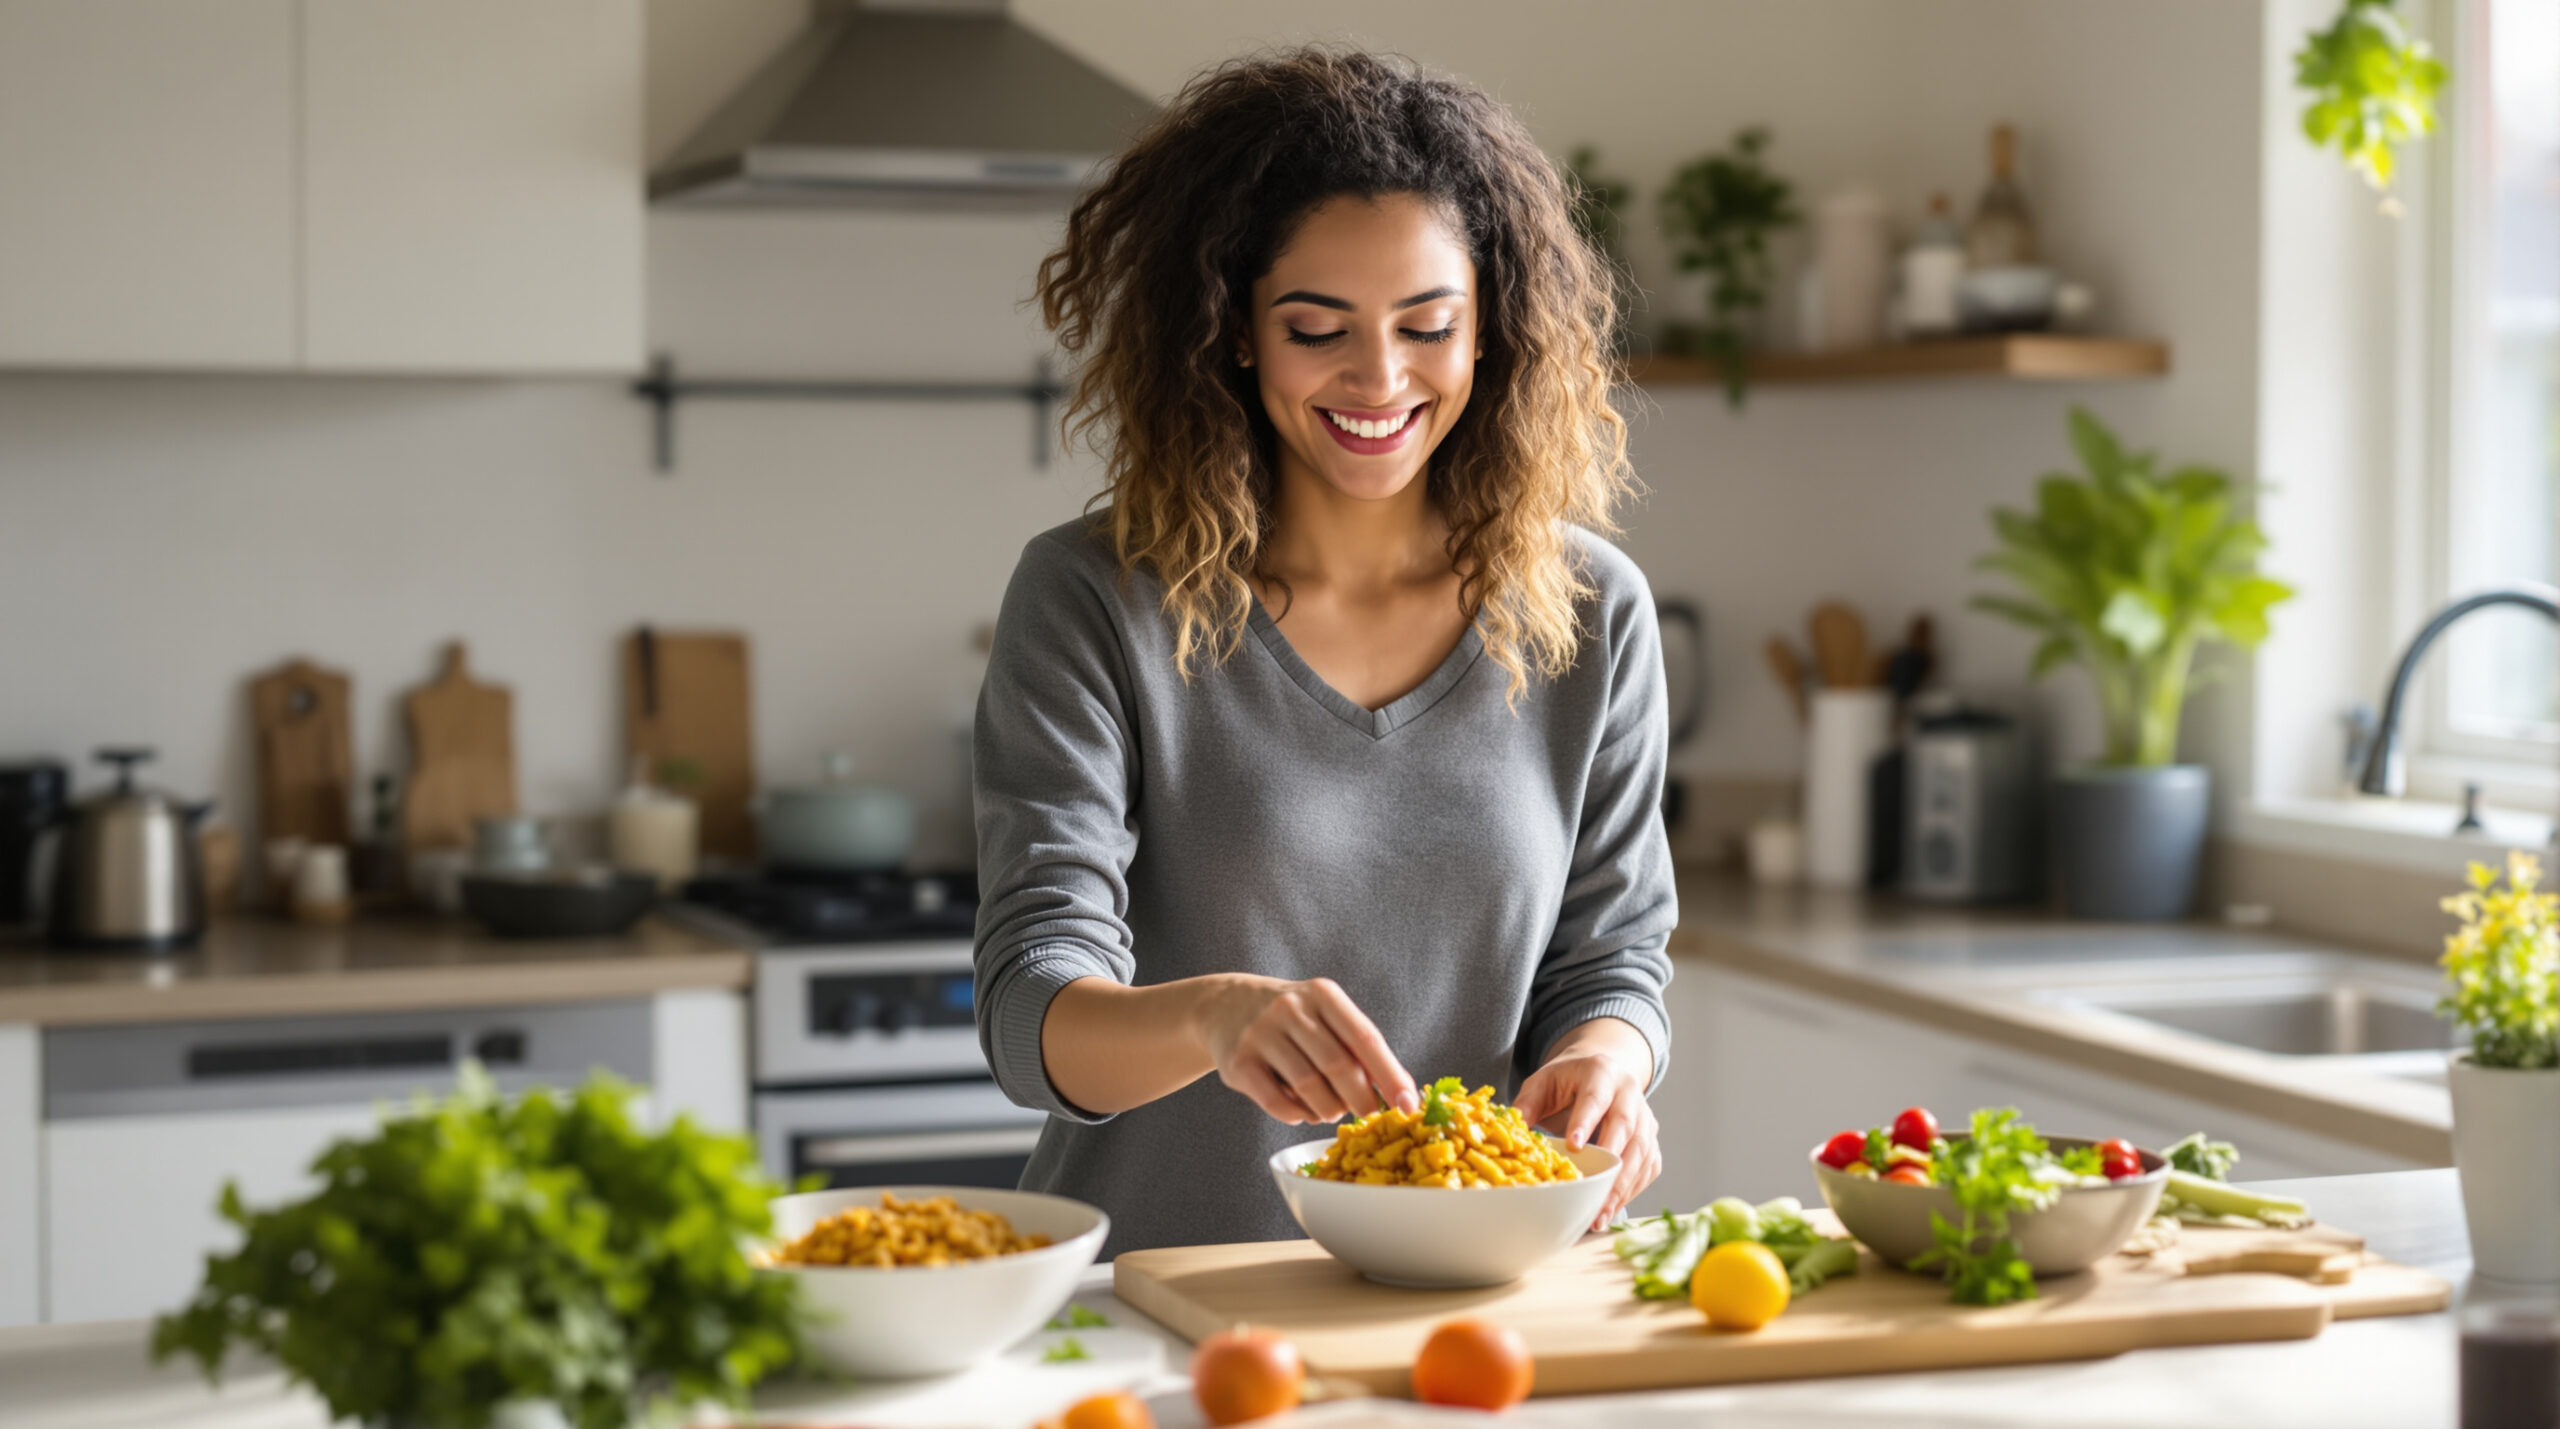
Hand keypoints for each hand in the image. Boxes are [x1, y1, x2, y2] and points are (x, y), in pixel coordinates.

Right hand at [1191, 975, 1418, 1123]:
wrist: (1225, 1006)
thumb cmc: (1293, 1019)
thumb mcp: (1325, 1016)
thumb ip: (1357, 1047)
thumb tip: (1400, 1092)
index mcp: (1322, 994)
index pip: (1365, 1038)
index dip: (1390, 1075)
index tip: (1409, 1105)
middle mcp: (1290, 1009)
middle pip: (1338, 1066)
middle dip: (1361, 1100)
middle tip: (1370, 1117)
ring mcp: (1260, 1034)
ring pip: (1308, 1087)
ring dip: (1329, 1109)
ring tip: (1332, 1110)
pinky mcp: (1238, 1063)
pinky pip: (1278, 1103)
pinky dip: (1298, 1115)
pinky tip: (1302, 1110)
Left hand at [1513, 1019, 1659, 1230]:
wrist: (1604, 1071)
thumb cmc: (1569, 1081)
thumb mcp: (1543, 1082)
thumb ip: (1527, 1104)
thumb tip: (1512, 1135)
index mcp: (1602, 1072)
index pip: (1595, 1097)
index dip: (1586, 1122)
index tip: (1574, 1148)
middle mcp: (1630, 1093)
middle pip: (1626, 1128)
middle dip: (1610, 1164)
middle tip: (1591, 1193)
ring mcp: (1646, 1117)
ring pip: (1641, 1152)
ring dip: (1622, 1186)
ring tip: (1600, 1215)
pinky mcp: (1651, 1139)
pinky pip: (1648, 1167)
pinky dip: (1632, 1190)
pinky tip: (1611, 1208)